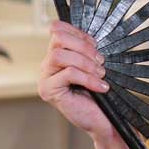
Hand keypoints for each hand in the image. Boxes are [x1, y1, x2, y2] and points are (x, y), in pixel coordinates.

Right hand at [38, 21, 112, 140]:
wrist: (103, 119)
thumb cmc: (99, 92)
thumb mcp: (94, 65)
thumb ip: (87, 49)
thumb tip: (91, 36)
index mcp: (57, 54)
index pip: (57, 29)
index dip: (79, 33)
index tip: (96, 45)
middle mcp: (47, 64)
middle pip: (58, 38)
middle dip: (84, 47)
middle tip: (101, 61)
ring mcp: (45, 78)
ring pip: (60, 55)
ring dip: (86, 63)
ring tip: (101, 74)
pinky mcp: (49, 91)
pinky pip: (68, 74)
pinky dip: (88, 78)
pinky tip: (100, 87)